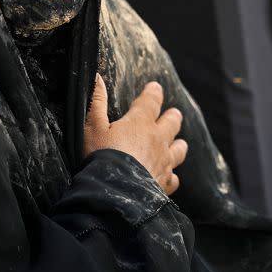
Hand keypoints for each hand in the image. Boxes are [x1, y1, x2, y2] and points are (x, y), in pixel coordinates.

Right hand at [83, 74, 188, 194]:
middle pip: (172, 123)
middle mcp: (157, 140)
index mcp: (140, 123)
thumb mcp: (92, 128)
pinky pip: (174, 178)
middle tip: (173, 114)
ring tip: (178, 143)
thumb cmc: (101, 158)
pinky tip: (167, 177)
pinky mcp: (164, 183)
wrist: (114, 194)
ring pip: (179, 150)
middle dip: (172, 117)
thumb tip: (97, 78)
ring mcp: (164, 162)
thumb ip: (96, 102)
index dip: (153, 92)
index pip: (151, 101)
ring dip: (178, 145)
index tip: (155, 87)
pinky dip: (171, 176)